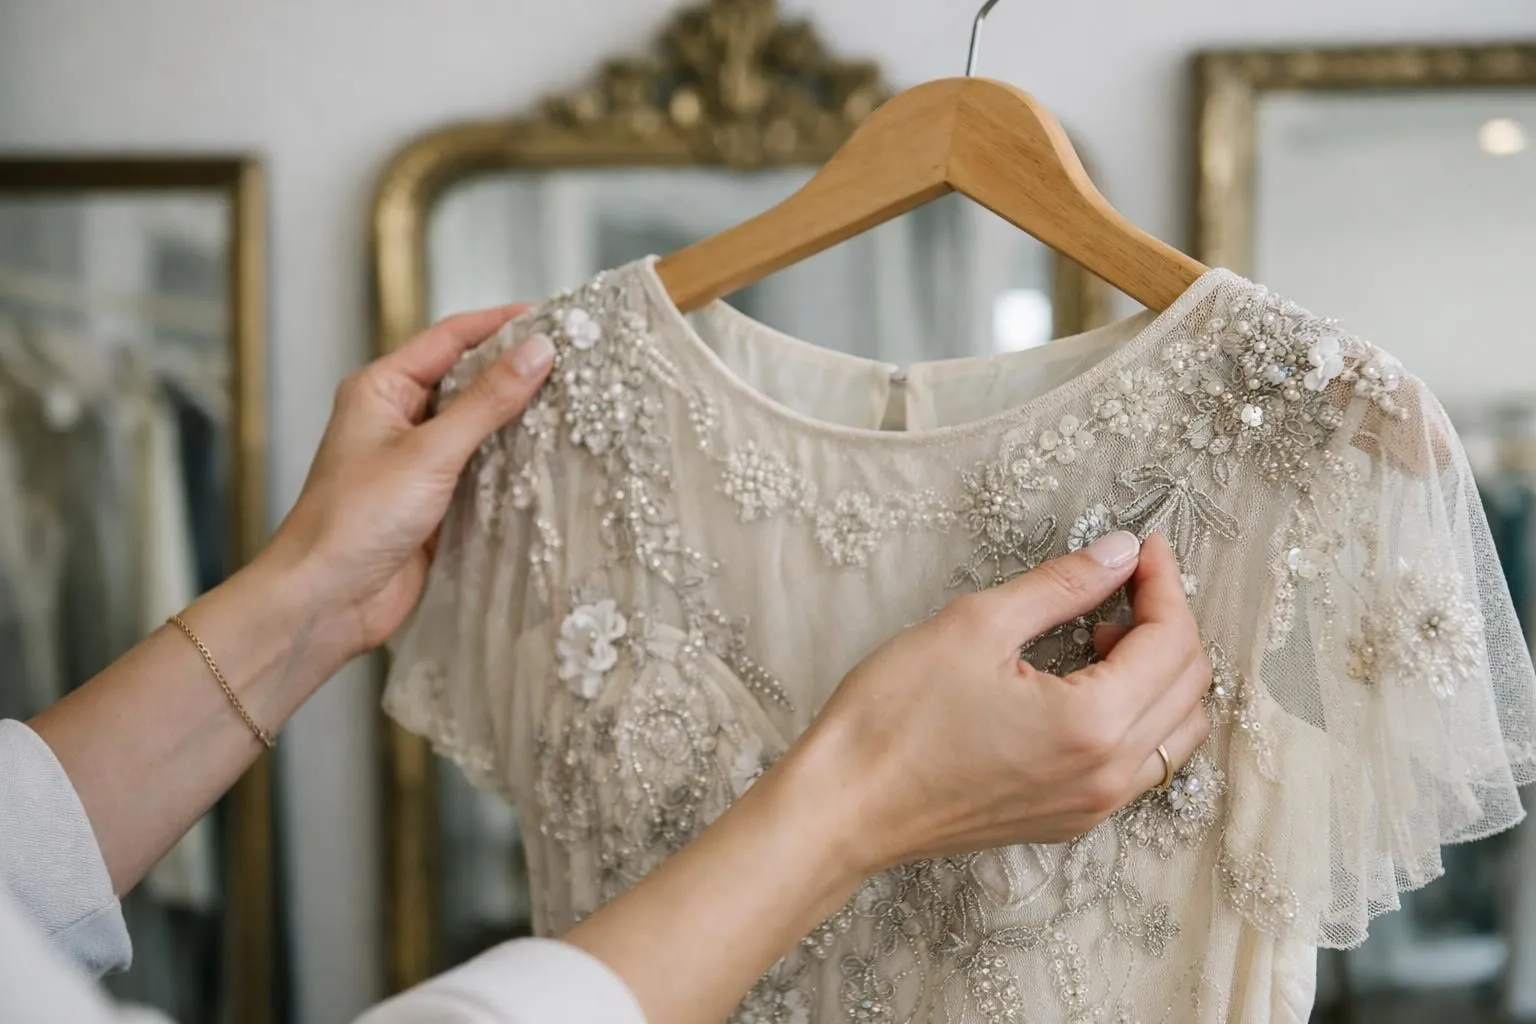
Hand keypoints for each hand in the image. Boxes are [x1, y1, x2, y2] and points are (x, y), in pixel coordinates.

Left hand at [265, 306, 553, 661]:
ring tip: (576, 405)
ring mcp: (418, 462)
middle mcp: (399, 418)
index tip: (555, 318)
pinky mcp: (435, 502)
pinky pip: (483, 471)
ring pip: (479, 427)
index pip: (450, 339)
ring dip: (520, 420)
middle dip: (518, 371)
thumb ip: (487, 402)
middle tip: (576, 362)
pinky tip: (552, 460)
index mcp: (382, 389)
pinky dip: (514, 464)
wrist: (327, 600)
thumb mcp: (430, 452)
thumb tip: (538, 351)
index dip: (502, 324)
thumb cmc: (356, 519)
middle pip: (468, 380)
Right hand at [561, 531, 1210, 1023]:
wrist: (846, 806)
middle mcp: (1109, 775)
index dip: (1164, 583)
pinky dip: (1141, 715)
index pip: (1171, 641)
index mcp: (1095, 724)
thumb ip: (1062, 585)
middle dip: (1170, 622)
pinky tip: (1086, 683)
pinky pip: (1141, 765)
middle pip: (1190, 688)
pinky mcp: (1068, 820)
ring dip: (1161, 673)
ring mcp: (1091, 806)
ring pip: (1176, 732)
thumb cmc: (895, 717)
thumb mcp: (977, 625)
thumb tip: (1119, 553)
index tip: (1141, 547)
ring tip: (1103, 632)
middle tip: (1124, 579)